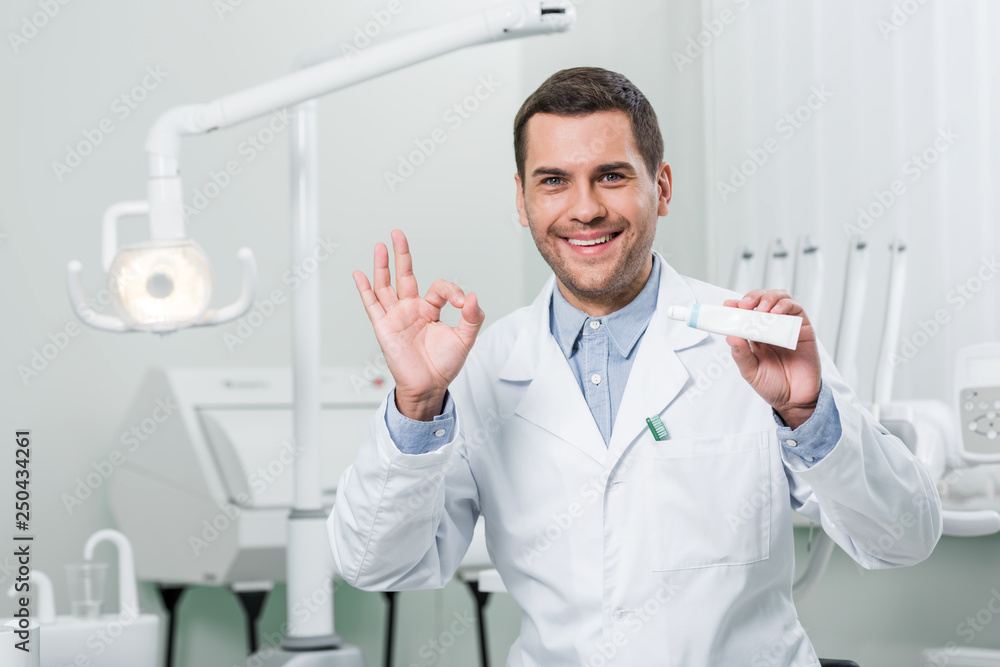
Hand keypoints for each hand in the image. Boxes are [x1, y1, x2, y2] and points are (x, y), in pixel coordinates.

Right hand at [353, 229, 484, 420]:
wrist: (429, 386)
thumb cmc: (445, 365)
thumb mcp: (465, 339)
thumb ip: (472, 317)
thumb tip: (471, 296)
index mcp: (431, 309)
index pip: (439, 288)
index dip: (452, 291)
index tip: (462, 303)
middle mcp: (412, 309)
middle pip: (404, 275)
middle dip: (402, 254)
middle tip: (398, 234)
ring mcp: (396, 317)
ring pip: (386, 286)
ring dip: (382, 266)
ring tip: (380, 246)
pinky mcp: (384, 327)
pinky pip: (372, 305)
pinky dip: (365, 290)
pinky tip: (359, 274)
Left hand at [723, 289, 820, 428]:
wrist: (795, 400)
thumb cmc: (772, 386)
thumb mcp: (750, 372)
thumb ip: (741, 355)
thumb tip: (730, 337)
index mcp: (754, 335)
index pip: (744, 313)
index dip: (736, 306)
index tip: (728, 305)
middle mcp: (770, 327)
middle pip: (761, 300)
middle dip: (752, 297)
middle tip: (745, 305)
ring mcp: (787, 326)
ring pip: (779, 298)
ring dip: (769, 298)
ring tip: (762, 309)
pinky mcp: (803, 328)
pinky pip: (796, 309)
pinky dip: (785, 305)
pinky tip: (776, 312)